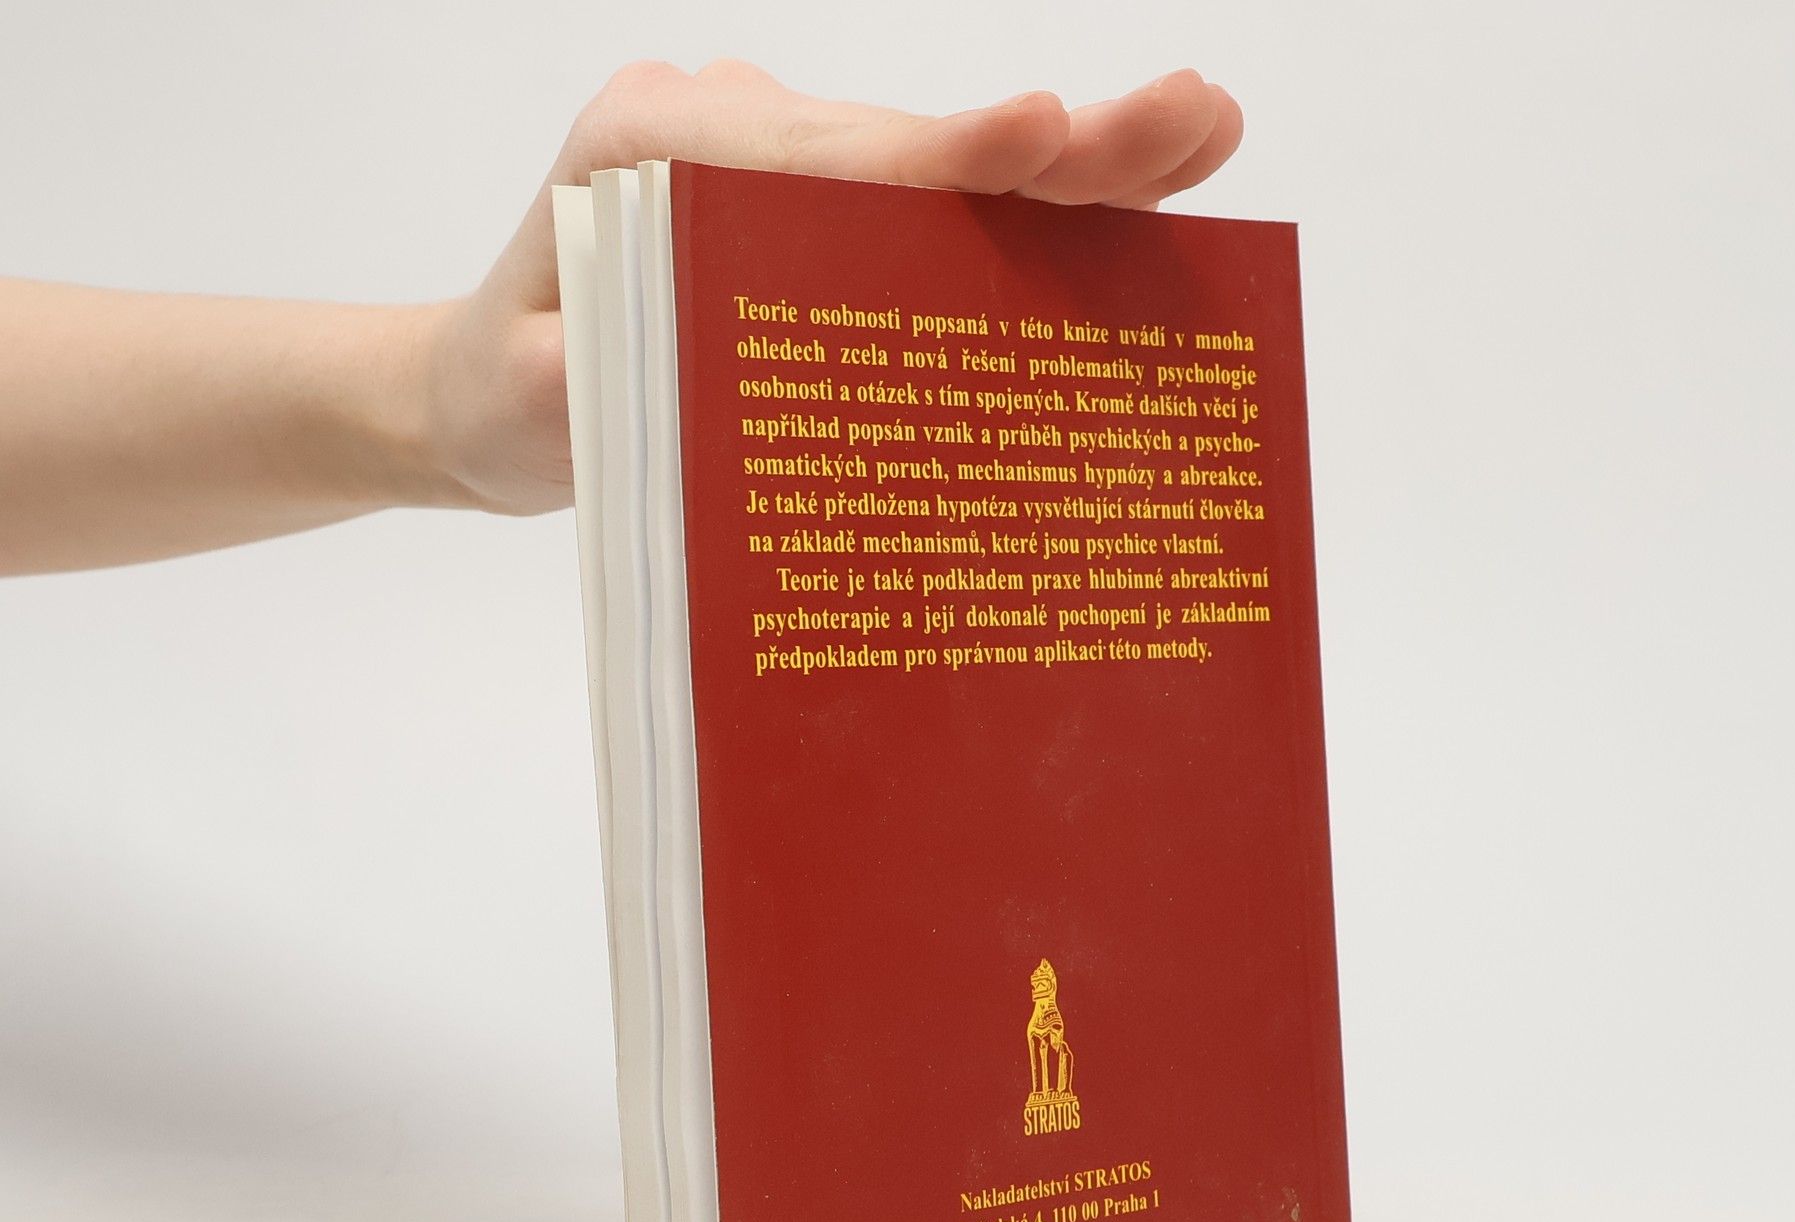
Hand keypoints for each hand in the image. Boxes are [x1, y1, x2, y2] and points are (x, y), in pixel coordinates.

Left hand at [420, 61, 1244, 517]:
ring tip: (1194, 145)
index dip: (945, 159)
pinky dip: (1022, 217)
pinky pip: (925, 210)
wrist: (476, 385)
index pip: (825, 160)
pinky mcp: (809, 206)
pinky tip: (1121, 209)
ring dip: (1067, 168)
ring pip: (936, 170)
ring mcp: (779, 162)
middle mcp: (728, 131)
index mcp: (654, 152)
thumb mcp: (535, 404)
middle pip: (912, 145)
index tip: (1041, 134)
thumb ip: (613, 376)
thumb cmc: (506, 396)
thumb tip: (717, 355)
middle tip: (1195, 122)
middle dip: (1057, 144)